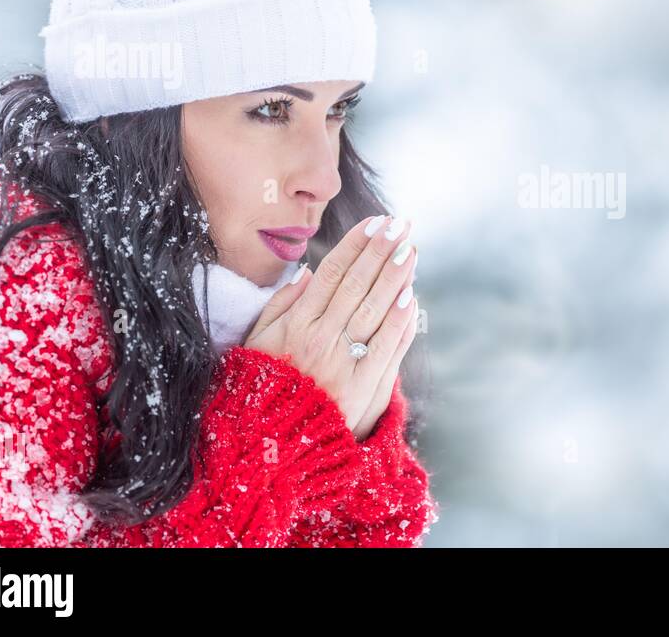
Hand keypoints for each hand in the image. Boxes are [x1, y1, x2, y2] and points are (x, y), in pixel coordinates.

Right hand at [245, 215, 419, 439]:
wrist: (270, 444)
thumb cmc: (261, 387)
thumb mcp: (256, 342)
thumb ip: (280, 305)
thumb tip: (306, 271)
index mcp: (295, 324)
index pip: (331, 274)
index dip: (355, 245)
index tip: (374, 223)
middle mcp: (320, 338)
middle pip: (356, 284)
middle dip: (380, 251)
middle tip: (400, 224)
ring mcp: (343, 362)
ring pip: (374, 310)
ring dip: (396, 277)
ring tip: (410, 250)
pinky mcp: (363, 386)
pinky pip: (387, 346)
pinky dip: (400, 320)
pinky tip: (412, 297)